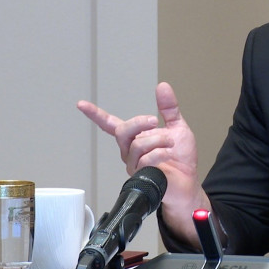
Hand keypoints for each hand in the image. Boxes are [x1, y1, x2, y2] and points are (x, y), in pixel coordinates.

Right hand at [77, 82, 209, 246]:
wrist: (188, 182)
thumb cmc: (181, 158)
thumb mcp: (177, 127)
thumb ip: (169, 108)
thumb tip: (162, 86)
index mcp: (135, 138)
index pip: (110, 124)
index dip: (96, 114)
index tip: (81, 104)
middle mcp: (130, 151)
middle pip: (122, 131)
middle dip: (139, 122)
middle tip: (154, 121)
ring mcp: (134, 164)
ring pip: (136, 145)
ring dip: (158, 139)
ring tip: (170, 144)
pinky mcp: (141, 175)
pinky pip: (145, 159)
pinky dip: (160, 153)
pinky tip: (169, 155)